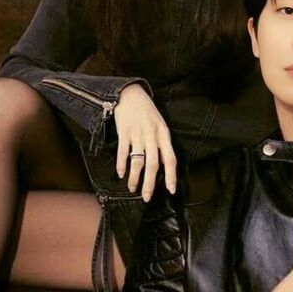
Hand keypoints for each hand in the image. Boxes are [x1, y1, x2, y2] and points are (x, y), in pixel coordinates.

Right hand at [114, 83, 176, 200]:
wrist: (130, 94)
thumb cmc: (147, 111)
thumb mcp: (160, 125)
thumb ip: (162, 144)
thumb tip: (163, 164)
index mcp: (164, 135)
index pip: (171, 159)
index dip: (172, 176)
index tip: (171, 190)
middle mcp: (152, 136)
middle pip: (153, 165)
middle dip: (150, 184)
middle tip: (147, 197)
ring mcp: (138, 134)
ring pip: (137, 161)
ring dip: (134, 178)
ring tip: (132, 188)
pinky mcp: (124, 132)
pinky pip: (123, 152)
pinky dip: (122, 165)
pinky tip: (120, 174)